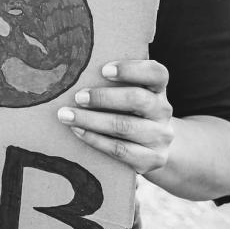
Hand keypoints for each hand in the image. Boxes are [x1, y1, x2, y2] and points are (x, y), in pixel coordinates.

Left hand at [57, 60, 174, 173]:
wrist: (149, 146)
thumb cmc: (126, 110)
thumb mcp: (124, 92)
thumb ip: (108, 82)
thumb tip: (72, 71)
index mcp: (157, 87)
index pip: (155, 72)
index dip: (131, 70)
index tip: (104, 70)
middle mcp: (163, 110)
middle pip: (138, 99)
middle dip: (103, 97)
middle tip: (77, 97)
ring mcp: (160, 136)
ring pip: (125, 126)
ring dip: (91, 120)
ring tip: (66, 116)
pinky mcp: (153, 159)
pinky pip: (121, 149)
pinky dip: (95, 140)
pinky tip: (77, 131)